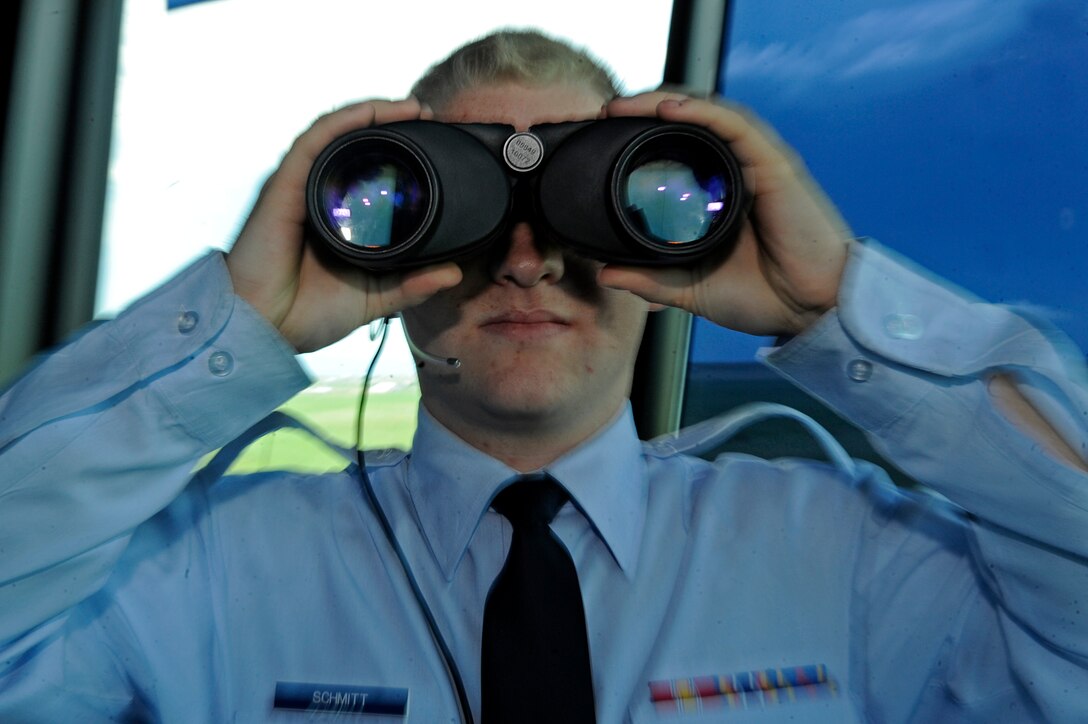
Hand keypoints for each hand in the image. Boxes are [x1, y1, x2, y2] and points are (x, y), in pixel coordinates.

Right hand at [226, 98, 461, 352]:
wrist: (267, 329)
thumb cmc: (306, 313)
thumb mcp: (374, 297)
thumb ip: (412, 285)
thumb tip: (453, 274)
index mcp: (335, 217)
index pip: (365, 169)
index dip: (396, 150)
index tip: (431, 142)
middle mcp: (316, 195)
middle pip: (352, 143)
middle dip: (388, 122)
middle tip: (426, 116)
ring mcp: (299, 188)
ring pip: (336, 133)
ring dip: (372, 113)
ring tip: (409, 108)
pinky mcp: (284, 186)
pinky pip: (315, 141)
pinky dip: (344, 122)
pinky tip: (371, 112)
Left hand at [598, 93, 852, 336]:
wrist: (811, 313)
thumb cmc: (764, 297)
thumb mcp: (692, 289)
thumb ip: (651, 280)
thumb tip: (606, 275)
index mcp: (720, 193)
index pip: (679, 146)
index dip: (642, 133)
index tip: (607, 133)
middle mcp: (738, 171)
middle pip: (689, 122)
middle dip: (646, 109)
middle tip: (608, 111)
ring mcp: (757, 164)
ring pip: (708, 114)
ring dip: (665, 102)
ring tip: (628, 104)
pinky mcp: (775, 166)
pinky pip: (735, 126)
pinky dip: (702, 112)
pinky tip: (670, 109)